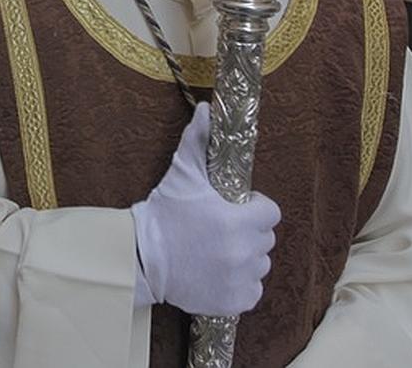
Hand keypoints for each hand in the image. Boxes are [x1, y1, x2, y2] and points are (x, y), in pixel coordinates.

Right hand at [131, 103, 279, 315]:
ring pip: (260, 265)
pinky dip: (239, 283)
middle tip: (221, 228)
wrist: (141, 259)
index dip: (255, 207)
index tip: (236, 207)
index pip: (271, 212)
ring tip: (216, 251)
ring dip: (245, 258)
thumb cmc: (164, 214)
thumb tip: (208, 109)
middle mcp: (243, 253)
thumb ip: (198, 140)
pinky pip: (252, 290)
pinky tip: (216, 273)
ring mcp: (240, 280)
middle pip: (266, 238)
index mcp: (236, 221)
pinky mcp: (234, 302)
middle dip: (249, 231)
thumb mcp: (181, 174)